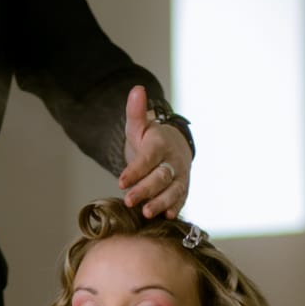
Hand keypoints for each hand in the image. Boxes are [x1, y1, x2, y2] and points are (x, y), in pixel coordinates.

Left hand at [119, 85, 191, 217]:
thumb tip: (136, 88)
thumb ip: (135, 112)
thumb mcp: (139, 126)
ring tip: (147, 212)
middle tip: (130, 200)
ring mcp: (180, 175)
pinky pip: (181, 198)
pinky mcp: (184, 188)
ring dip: (161, 202)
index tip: (121, 181)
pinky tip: (166, 216)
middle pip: (161, 176)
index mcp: (160, 144)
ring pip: (173, 190)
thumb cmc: (149, 139)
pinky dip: (175, 207)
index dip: (135, 170)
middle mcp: (173, 160)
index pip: (148, 158)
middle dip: (146, 189)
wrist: (172, 147)